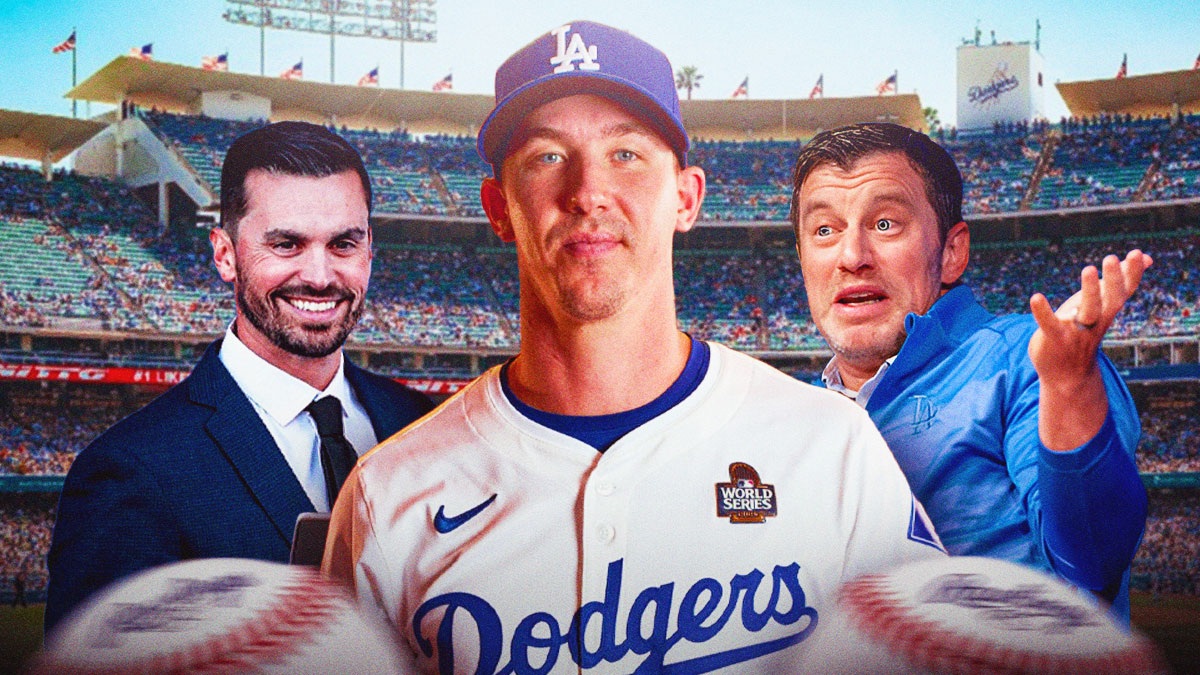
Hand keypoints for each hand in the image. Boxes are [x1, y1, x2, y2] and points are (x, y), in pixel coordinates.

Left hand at [1028, 250, 1151, 449]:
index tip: (1137, 254)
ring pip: (1088, 311)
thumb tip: (1145, 257)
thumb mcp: (1101, 306)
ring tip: (1088, 269)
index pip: (1124, 292)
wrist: (1067, 375)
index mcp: (1107, 311)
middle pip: (1109, 301)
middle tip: (1111, 258)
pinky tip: (1036, 297)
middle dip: (1112, 280)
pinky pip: (1050, 325)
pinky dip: (1043, 312)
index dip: (1131, 274)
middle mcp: (1096, 321)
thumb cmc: (1084, 331)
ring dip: (1089, 292)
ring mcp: (1076, 330)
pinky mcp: (1054, 338)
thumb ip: (1119, 282)